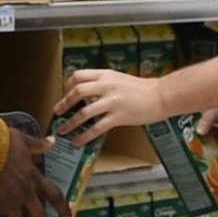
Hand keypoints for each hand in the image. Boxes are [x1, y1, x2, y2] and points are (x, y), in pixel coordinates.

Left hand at [53, 69, 167, 144]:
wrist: (160, 95)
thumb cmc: (141, 88)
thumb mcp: (118, 78)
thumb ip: (103, 83)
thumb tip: (86, 92)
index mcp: (105, 75)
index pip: (79, 76)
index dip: (68, 86)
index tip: (64, 94)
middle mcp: (106, 86)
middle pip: (77, 92)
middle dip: (64, 103)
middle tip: (57, 112)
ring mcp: (112, 102)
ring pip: (84, 112)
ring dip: (70, 122)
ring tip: (62, 130)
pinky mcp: (118, 117)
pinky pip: (96, 128)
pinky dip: (84, 136)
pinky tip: (77, 141)